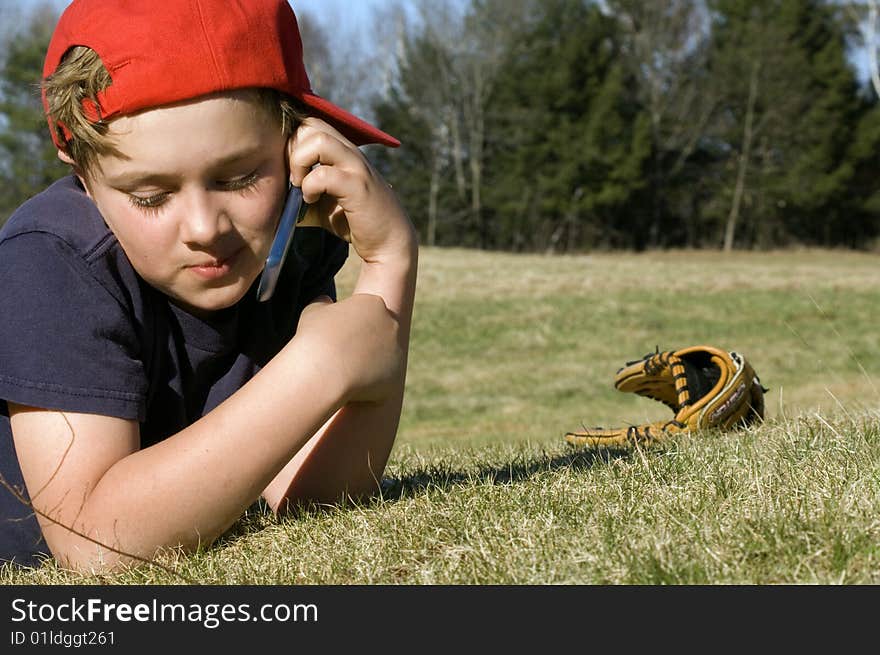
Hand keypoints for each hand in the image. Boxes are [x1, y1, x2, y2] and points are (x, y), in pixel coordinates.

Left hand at [287, 118, 415, 265]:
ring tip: (299, 186)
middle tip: (292, 177)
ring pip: (318, 139)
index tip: (288, 169)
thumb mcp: (319, 204)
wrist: (388, 243)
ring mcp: (355, 166)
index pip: (309, 123)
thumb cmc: (352, 221)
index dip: (291, 141)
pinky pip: (324, 174)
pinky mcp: (358, 186)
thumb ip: (298, 192)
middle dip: (291, 148)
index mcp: (340, 151)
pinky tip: (311, 201)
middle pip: (310, 124)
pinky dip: (309, 187)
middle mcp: (349, 152)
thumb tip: (270, 193)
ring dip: (299, 162)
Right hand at [294, 294, 404, 403]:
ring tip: (343, 373)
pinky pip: (383, 383)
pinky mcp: (396, 377)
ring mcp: (396, 351)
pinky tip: (350, 390)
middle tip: (341, 355)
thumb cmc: (314, 339)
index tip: (336, 337)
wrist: (323, 372)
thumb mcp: (312, 313)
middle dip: (364, 344)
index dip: (350, 326)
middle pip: (379, 334)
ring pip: (382, 359)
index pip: (366, 313)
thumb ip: (321, 304)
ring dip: (368, 366)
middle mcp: (391, 324)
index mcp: (373, 304)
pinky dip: (369, 388)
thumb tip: (325, 302)